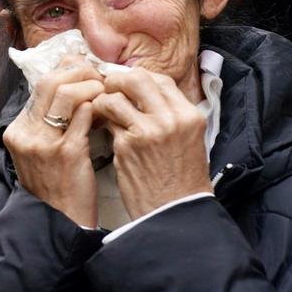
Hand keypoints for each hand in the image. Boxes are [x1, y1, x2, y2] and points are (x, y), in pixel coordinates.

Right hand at [2, 56, 104, 226]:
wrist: (60, 223)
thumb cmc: (58, 186)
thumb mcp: (41, 151)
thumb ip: (49, 122)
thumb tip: (73, 86)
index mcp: (18, 130)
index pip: (40, 84)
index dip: (66, 71)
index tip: (85, 70)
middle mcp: (26, 133)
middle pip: (49, 81)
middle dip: (79, 71)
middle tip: (98, 75)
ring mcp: (44, 143)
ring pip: (67, 93)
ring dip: (92, 86)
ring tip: (105, 92)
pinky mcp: (66, 152)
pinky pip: (85, 115)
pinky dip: (100, 106)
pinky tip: (109, 112)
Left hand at [91, 68, 211, 219]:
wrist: (176, 213)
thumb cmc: (181, 180)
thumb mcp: (189, 140)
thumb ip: (171, 115)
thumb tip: (147, 96)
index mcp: (189, 115)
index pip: (160, 80)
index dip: (140, 78)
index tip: (129, 85)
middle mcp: (170, 119)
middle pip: (137, 79)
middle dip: (118, 81)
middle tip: (110, 90)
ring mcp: (146, 131)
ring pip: (115, 97)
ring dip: (104, 101)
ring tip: (103, 110)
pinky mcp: (126, 146)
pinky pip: (107, 121)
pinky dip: (101, 121)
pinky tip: (102, 127)